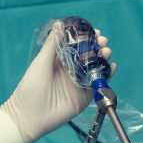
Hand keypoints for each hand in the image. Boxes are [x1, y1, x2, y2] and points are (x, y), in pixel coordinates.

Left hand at [1, 27, 116, 142]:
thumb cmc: (30, 88)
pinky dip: (107, 75)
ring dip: (104, 59)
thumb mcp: (40, 63)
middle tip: (103, 41)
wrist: (30, 117)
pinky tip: (112, 67)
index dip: (86, 38)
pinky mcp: (85, 97)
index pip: (77, 46)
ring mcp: (79, 84)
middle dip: (98, 47)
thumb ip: (51, 45)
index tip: (95, 31)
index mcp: (60, 61)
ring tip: (107, 52)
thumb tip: (60, 25)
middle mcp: (71, 71)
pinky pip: (99, 85)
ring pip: (96, 69)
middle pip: (89, 56)